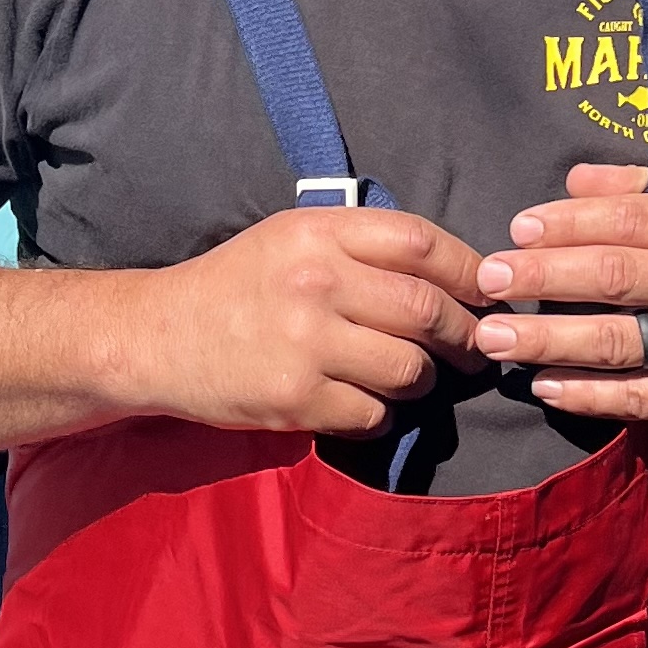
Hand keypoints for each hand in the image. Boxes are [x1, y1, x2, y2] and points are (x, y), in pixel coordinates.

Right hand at [138, 206, 487, 437]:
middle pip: (427, 311)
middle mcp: (314, 283)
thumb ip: (364, 245)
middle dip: (463, 336)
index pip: (421, 244)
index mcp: (318, 233)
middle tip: (474, 349)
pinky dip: (380, 414)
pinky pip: (374, 414)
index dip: (468, 270)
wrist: (159, 336)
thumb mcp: (294, 238)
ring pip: (409, 370)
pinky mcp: (295, 399)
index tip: (489, 290)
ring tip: (410, 376)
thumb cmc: (239, 284)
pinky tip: (363, 402)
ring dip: (423, 380)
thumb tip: (459, 274)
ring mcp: (305, 344)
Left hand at [469, 167, 647, 424]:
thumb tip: (572, 179)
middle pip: (617, 277)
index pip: (632, 220)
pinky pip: (638, 397)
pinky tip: (543, 384)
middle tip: (487, 278)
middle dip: (543, 276)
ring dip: (548, 339)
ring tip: (495, 336)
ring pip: (619, 342)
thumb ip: (640, 194)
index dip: (569, 222)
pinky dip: (586, 394)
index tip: (517, 230)